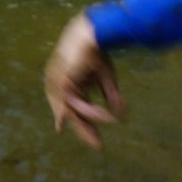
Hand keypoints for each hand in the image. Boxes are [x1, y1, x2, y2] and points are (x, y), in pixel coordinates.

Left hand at [43, 13, 125, 148]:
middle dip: (84, 130)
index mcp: (68, 83)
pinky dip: (92, 113)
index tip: (79, 134)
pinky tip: (107, 118)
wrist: (91, 35)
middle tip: (98, 146)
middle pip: (71, 113)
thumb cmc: (97, 52)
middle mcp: (59, 86)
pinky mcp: (63, 83)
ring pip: (72, 113)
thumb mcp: (106, 78)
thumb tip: (122, 115)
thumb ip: (111, 96)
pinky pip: (76, 105)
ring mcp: (59, 85)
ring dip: (87, 128)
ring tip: (99, 141)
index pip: (71, 106)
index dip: (76, 121)